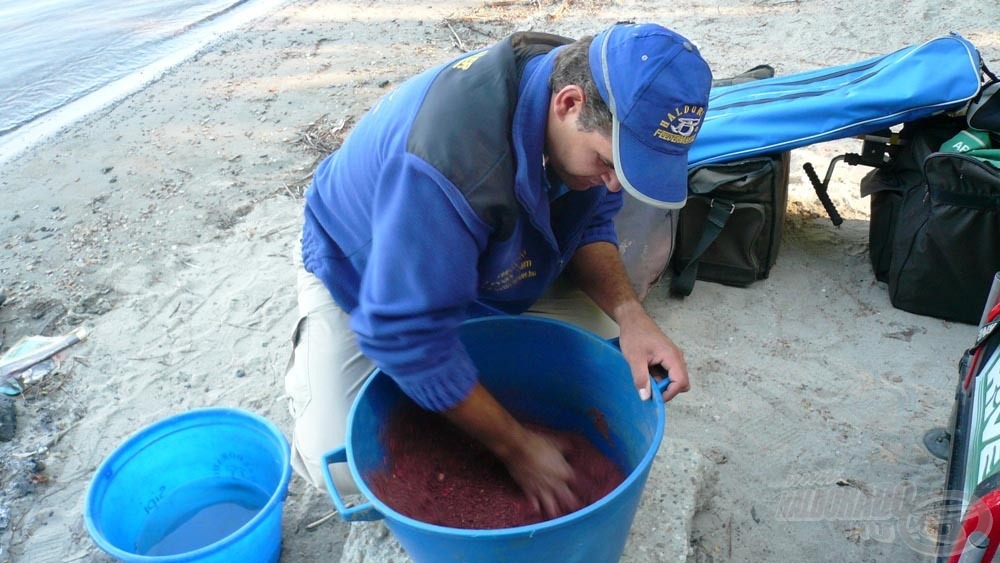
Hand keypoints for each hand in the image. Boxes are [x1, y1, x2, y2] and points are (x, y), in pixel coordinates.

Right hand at [441, 383, 580, 517]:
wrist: (517, 448)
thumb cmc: (538, 443)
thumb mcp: (555, 442)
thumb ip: (565, 448)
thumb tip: (571, 449)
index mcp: (565, 472)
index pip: (574, 482)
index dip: (576, 484)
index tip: (578, 487)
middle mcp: (556, 484)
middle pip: (567, 498)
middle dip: (571, 504)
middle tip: (575, 509)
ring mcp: (542, 489)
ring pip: (551, 506)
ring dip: (555, 511)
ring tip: (557, 515)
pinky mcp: (529, 490)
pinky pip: (534, 503)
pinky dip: (537, 507)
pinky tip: (538, 511)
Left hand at [617, 303, 689, 401]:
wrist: (632, 319)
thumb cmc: (634, 335)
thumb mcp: (635, 358)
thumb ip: (641, 378)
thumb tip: (646, 397)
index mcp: (673, 357)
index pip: (681, 382)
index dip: (669, 393)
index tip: (654, 396)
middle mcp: (677, 357)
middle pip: (681, 382)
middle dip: (666, 389)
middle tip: (649, 386)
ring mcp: (673, 357)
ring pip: (674, 378)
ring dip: (661, 382)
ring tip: (644, 375)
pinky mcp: (667, 357)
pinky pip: (668, 372)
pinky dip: (658, 376)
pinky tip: (646, 370)